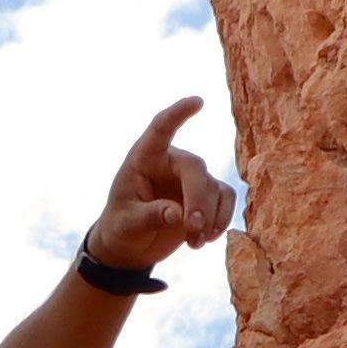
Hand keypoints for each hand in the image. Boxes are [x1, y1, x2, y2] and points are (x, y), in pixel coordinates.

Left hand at [85, 96, 236, 281]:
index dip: (178, 114)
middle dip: (198, 201)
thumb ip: (149, 216)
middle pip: (196, 169)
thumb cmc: (121, 227)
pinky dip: (221, 220)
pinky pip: (225, 200)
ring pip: (214, 188)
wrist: (130, 246)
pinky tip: (206, 239)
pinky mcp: (206, 197)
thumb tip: (178, 215)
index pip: (160, 129)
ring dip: (210, 217)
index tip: (198, 101)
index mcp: (144, 158)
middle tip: (193, 230)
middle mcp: (170, 163)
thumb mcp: (126, 224)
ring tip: (195, 243)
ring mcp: (190, 179)